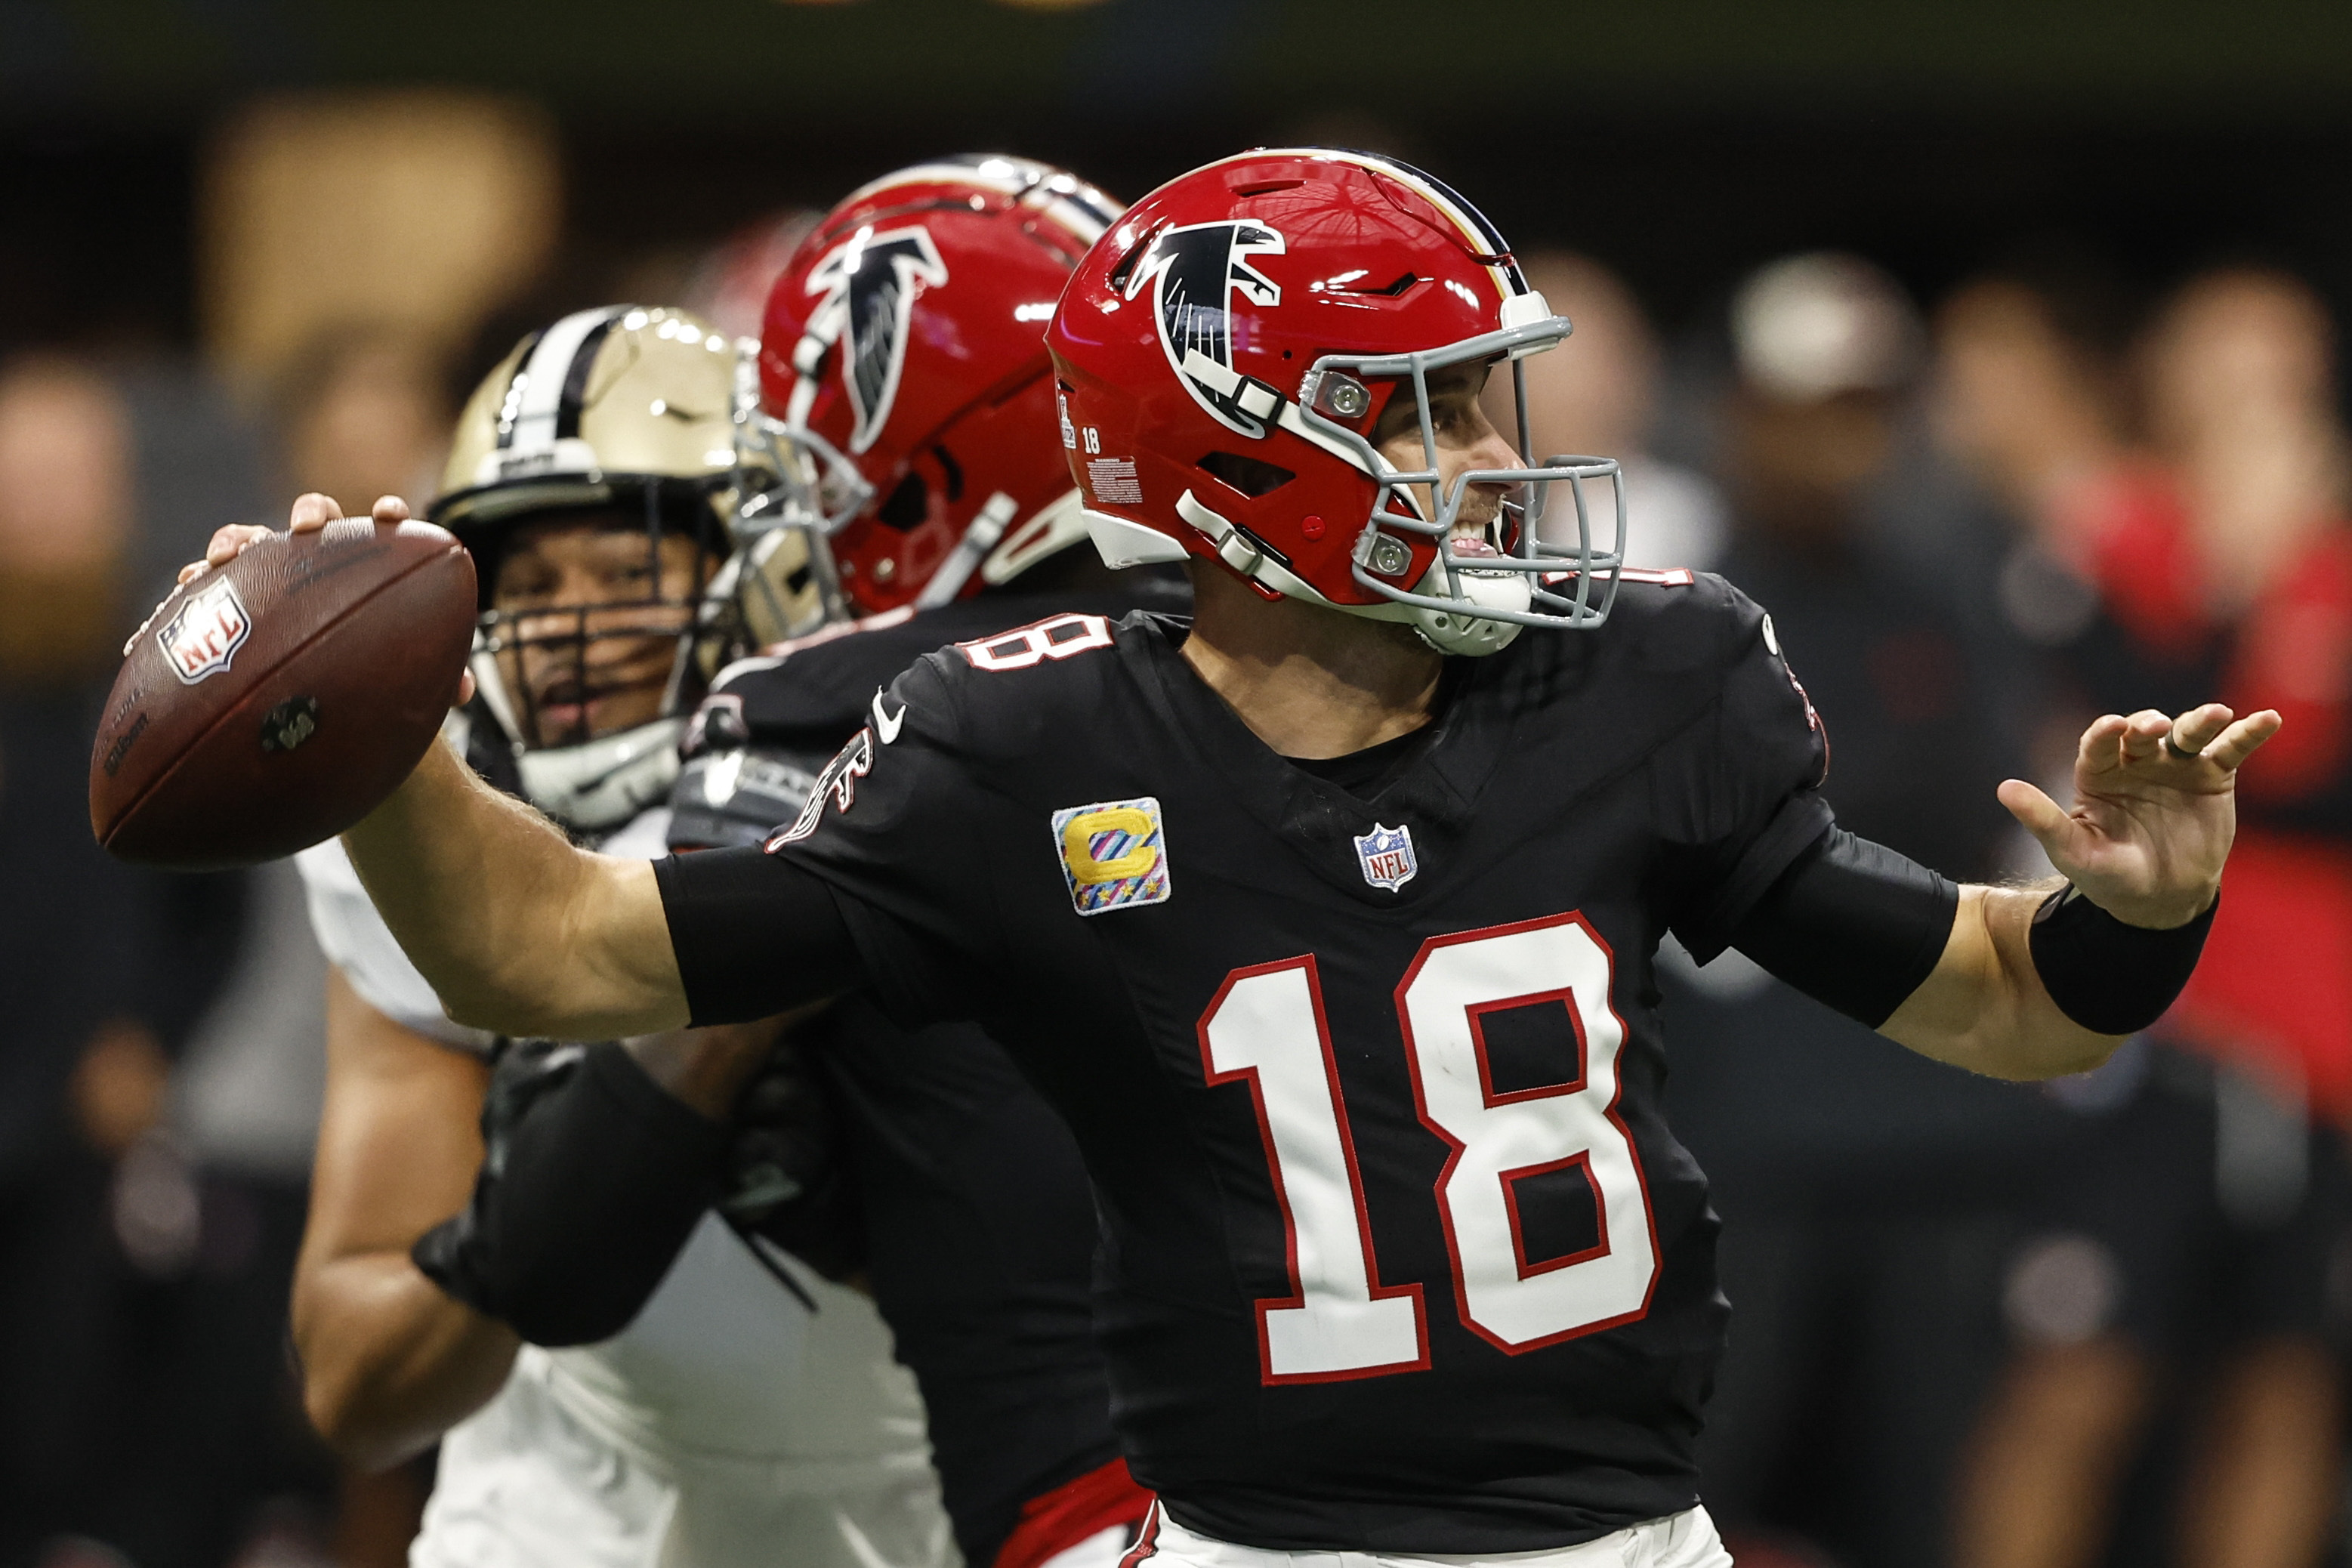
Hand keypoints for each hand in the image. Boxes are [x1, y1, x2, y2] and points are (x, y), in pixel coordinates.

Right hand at [147, 492, 471, 701]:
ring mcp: (270, 573)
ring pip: (251, 540)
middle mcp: (317, 560)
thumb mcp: (404, 679)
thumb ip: (435, 678)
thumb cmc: (373, 675)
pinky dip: (190, 588)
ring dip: (236, 540)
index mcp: (365, 567)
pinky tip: (181, 597)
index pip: (381, 528)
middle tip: (309, 528)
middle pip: (314, 518)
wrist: (323, 695)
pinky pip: (204, 586)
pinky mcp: (228, 597)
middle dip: (310, 513)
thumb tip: (463, 693)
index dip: (386, 515)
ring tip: (224, 557)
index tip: (391, 514)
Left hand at [1998, 704, 2282, 928]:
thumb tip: (2004, 789)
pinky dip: (2249, 733)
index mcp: (2098, 773)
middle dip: (2150, 725)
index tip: (2114, 727)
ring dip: (2202, 721)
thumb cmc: (2107, 876)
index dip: (2105, 732)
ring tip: (2217, 715)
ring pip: (2188, 733)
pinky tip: (2269, 720)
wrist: (2158, 900)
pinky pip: (2231, 749)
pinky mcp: (2212, 775)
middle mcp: (2136, 761)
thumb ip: (2043, 820)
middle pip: (2144, 732)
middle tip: (2156, 727)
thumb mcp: (2073, 852)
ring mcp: (2175, 765)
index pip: (2098, 743)